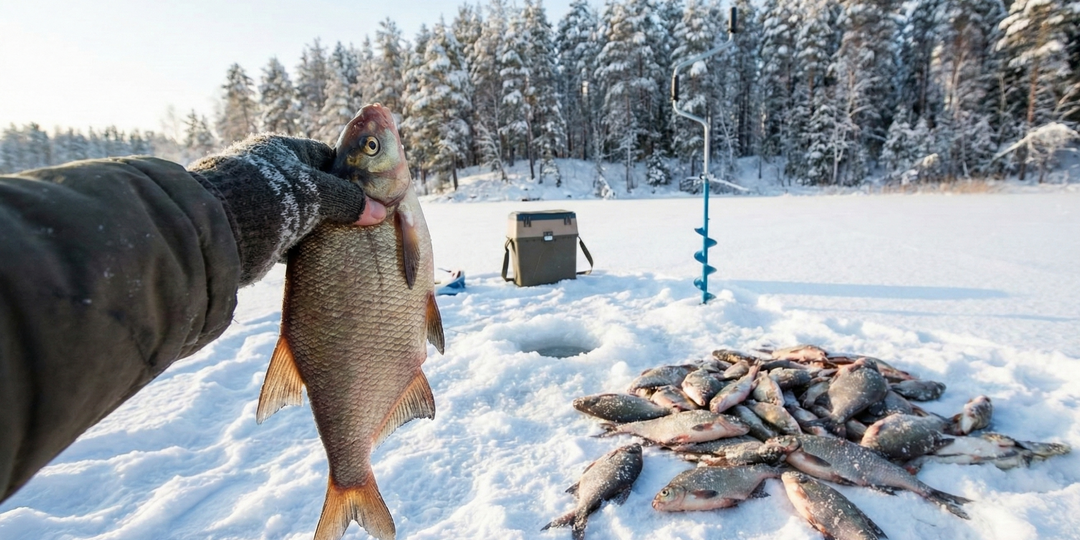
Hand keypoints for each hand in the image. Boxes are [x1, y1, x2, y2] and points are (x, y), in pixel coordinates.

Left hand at [189, 134, 383, 284]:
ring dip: (323, 227)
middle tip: (366, 220)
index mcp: (280, 150)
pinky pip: (290, 236)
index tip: (372, 193)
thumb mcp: (315, 192)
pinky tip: (326, 256)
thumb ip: (347, 200)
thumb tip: (380, 211)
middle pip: (315, 187)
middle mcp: (269, 172)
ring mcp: (261, 202)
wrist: (217, 232)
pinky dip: (306, 246)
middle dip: (339, 204)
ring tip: (352, 241)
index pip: (325, 157)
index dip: (350, 175)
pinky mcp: (257, 231)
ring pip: (303, 213)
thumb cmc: (267, 197)